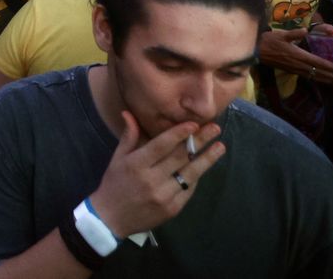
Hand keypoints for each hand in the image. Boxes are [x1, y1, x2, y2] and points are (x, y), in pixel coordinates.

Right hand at [88, 111, 225, 236]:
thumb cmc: (114, 184)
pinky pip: (189, 189)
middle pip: (180, 157)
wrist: (111, 218)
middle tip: (215, 128)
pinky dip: (196, 176)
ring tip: (220, 147)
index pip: (161, 146)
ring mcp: (164, 196)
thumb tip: (128, 112)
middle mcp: (151, 180)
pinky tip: (204, 165)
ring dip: (207, 159)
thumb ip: (129, 136)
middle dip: (200, 141)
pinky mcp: (173, 209)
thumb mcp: (117, 158)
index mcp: (136, 164)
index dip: (178, 134)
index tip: (194, 124)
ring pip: (190, 174)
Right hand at [258, 28, 332, 85]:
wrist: (256, 51)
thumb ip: (294, 33)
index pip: (320, 63)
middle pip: (322, 73)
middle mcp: (300, 65)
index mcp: (299, 56)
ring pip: (318, 77)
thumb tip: (305, 30)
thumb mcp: (281, 34)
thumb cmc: (268, 41)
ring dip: (331, 80)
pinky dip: (322, 80)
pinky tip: (328, 81)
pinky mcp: (295, 71)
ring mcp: (297, 70)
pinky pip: (312, 77)